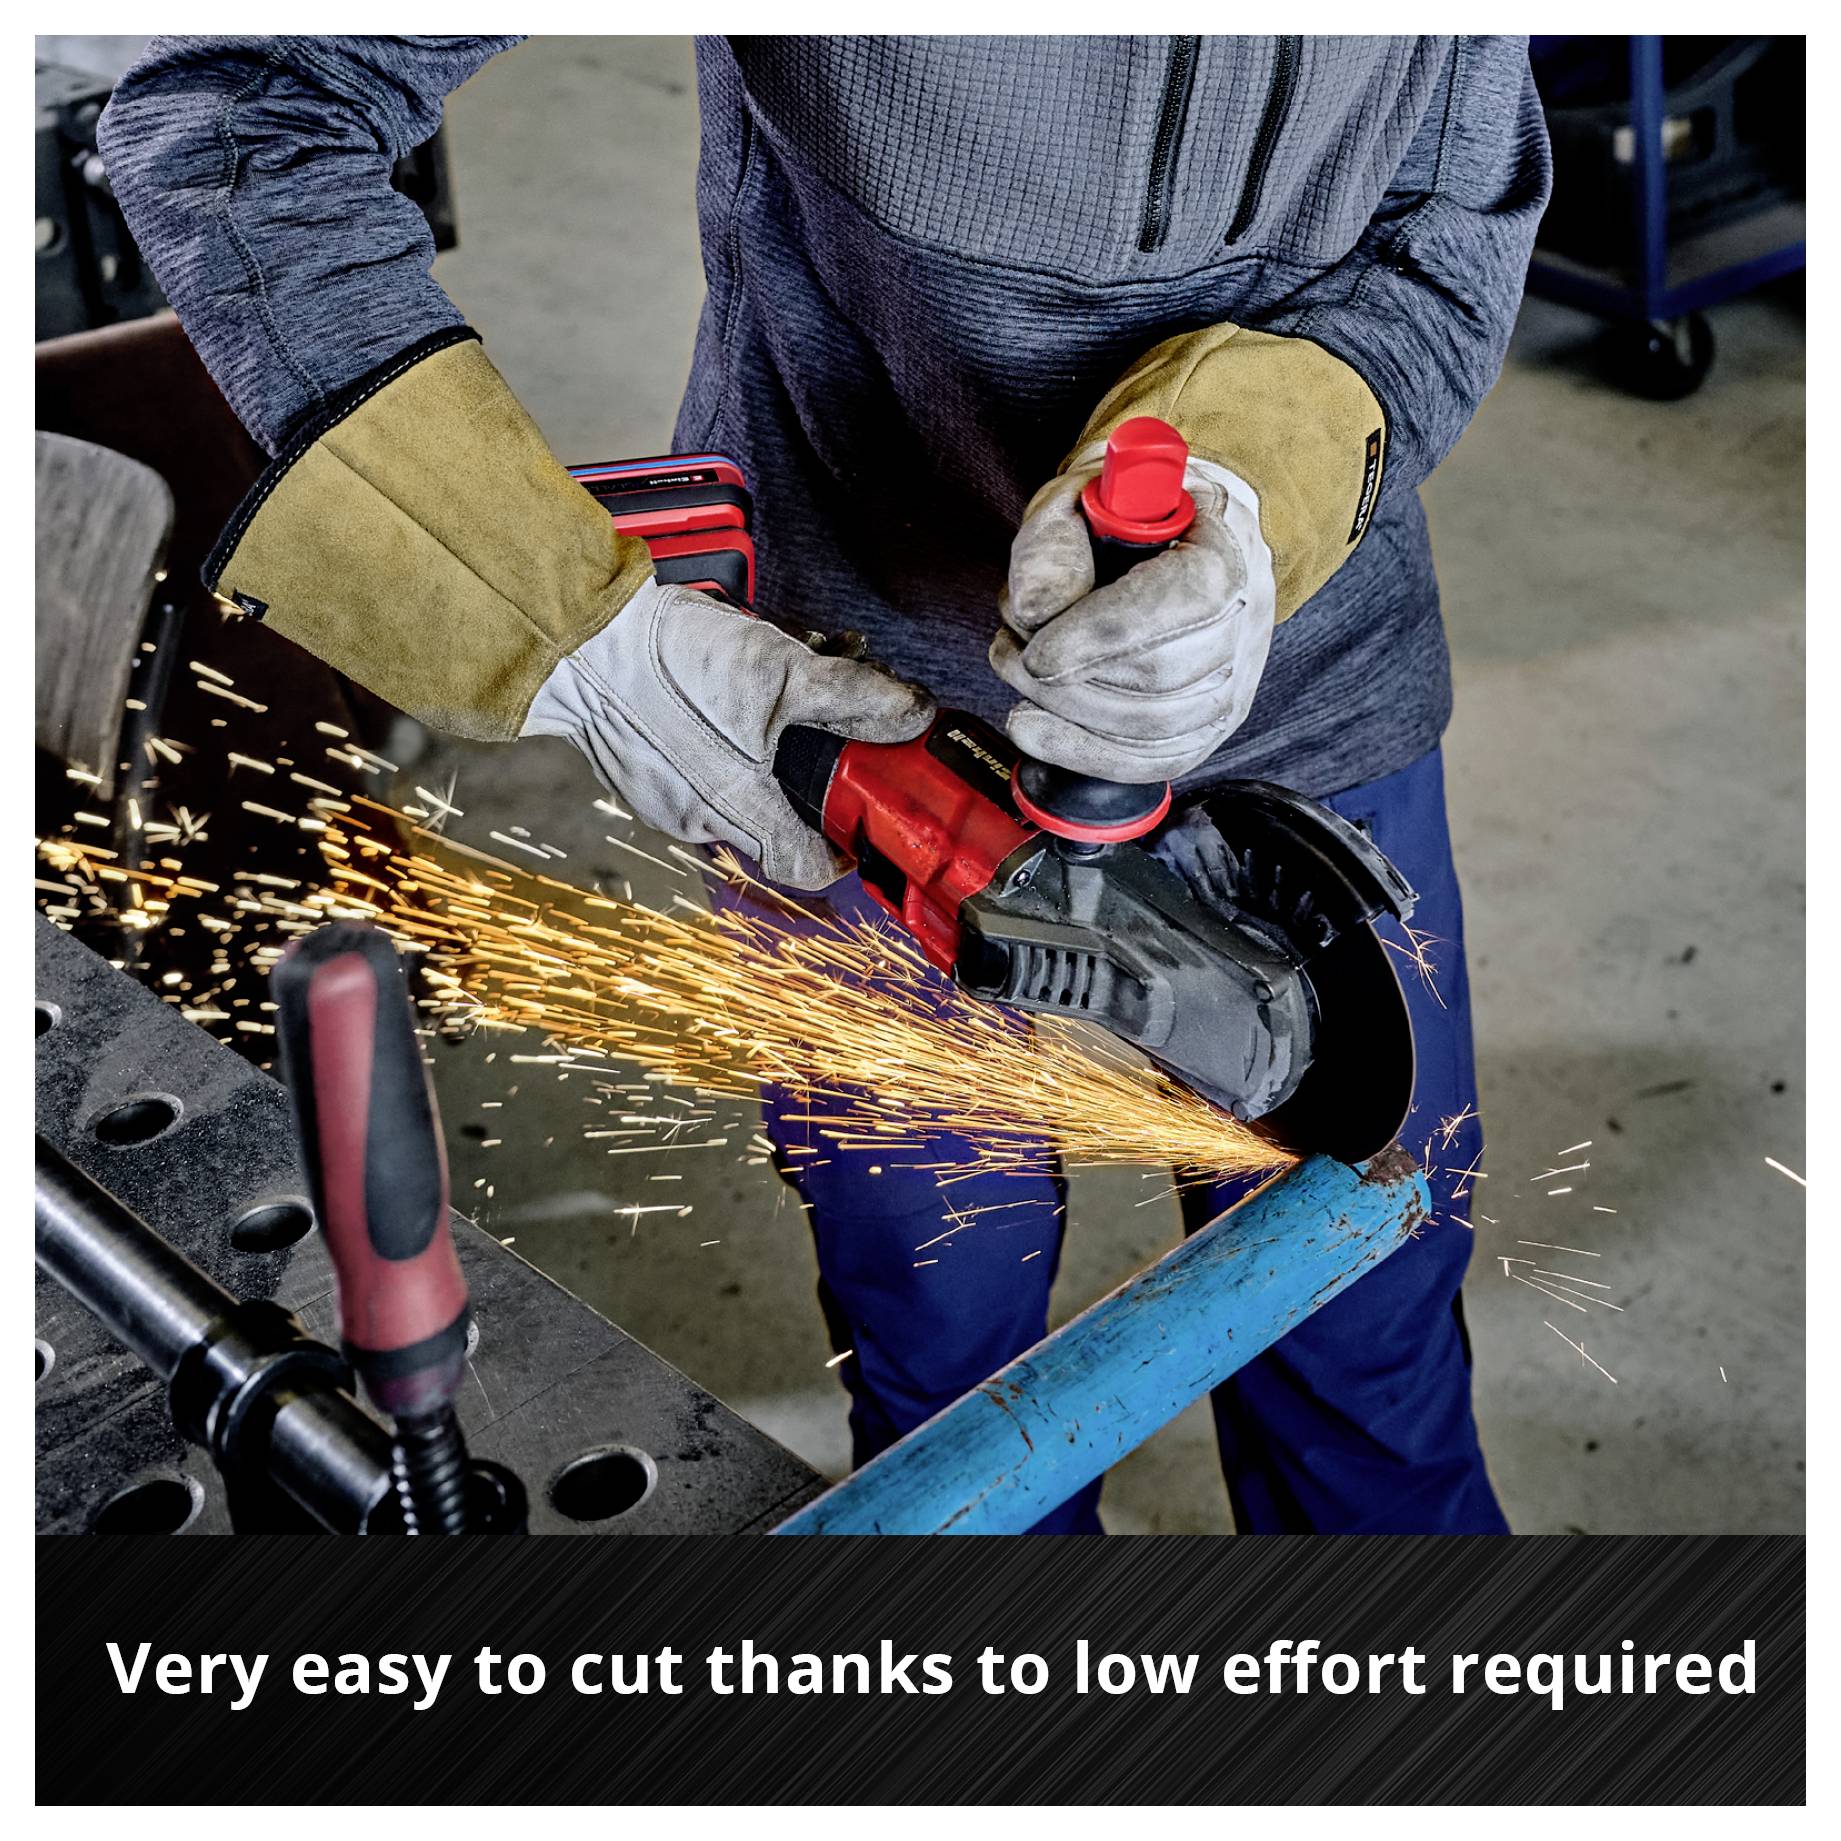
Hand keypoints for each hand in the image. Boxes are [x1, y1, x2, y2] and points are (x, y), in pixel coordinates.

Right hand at [522, 579, 934, 888]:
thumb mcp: (780, 671)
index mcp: (738, 809)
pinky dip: (716, 743)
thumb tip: (913, 715)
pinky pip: (694, 769)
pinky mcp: (638, 769)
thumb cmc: (668, 664)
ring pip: (733, 792)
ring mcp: (663, 799)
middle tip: (821, 735)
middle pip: (774, 823)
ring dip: (760, 755)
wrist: (575, 641)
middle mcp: (698, 820)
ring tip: (770, 699)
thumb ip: (851, 696)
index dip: (843, 852)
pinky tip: (718, 698)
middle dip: (804, 782)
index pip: (807, 868)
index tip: (862, 820)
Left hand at [990, 456, 1275, 781]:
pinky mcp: (1205, 730)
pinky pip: (1148, 761)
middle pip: (1159, 678)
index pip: (1180, 608)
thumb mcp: (1084, 498)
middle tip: (1010, 651)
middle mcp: (1241, 630)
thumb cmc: (1133, 521)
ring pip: (1148, 727)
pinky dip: (1080, 751)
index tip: (1037, 652)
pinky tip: (1033, 728)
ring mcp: (1230, 688)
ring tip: (1019, 669)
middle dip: (1067, 678)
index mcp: (1224, 559)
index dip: (1101, 637)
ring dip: (1064, 709)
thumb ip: (1054, 539)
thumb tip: (1035, 609)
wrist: (1184, 544)